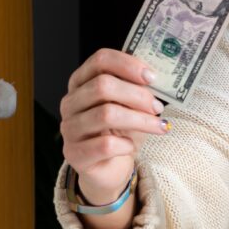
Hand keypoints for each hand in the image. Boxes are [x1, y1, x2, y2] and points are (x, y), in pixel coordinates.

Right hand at [59, 48, 169, 202]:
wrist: (110, 167)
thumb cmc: (121, 131)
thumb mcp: (130, 105)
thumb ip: (137, 88)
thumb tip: (157, 79)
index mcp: (82, 82)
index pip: (100, 60)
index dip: (128, 65)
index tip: (151, 77)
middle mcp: (71, 103)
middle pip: (103, 86)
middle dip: (138, 95)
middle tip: (157, 107)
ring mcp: (69, 128)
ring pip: (106, 114)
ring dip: (140, 120)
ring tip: (158, 126)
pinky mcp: (75, 154)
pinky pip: (105, 145)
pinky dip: (126, 145)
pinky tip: (131, 146)